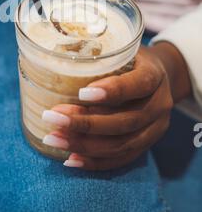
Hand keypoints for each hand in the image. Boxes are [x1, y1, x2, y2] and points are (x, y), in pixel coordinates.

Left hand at [42, 43, 191, 170]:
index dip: (112, 91)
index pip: (137, 85)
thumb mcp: (121, 50)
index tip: (81, 93)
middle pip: (125, 121)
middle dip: (85, 123)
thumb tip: (53, 64)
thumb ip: (99, 58)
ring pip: (122, 144)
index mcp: (155, 76)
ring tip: (53, 138)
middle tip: (52, 118)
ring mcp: (156, 128)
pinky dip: (95, 162)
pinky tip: (70, 158)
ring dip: (84, 144)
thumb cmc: (130, 59)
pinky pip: (122, 159)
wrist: (160, 76)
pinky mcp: (147, 145)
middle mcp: (160, 104)